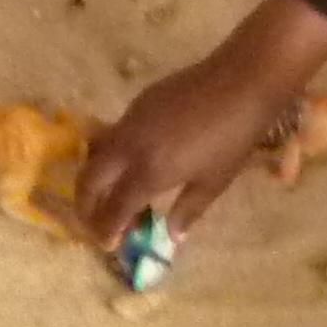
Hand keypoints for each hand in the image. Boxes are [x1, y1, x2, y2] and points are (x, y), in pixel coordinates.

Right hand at [75, 0, 326, 235]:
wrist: (240, 81)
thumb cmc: (233, 138)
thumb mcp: (214, 182)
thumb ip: (187, 210)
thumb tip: (172, 237)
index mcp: (149, 172)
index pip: (113, 208)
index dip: (105, 229)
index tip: (108, 244)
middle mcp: (129, 148)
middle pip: (89, 180)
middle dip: (85, 205)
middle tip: (95, 222)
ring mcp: (130, 122)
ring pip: (95, 154)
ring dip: (95, 179)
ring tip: (110, 194)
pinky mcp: (138, 103)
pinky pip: (114, 134)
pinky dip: (112, 156)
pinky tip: (135, 162)